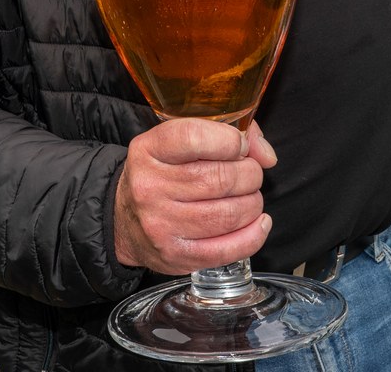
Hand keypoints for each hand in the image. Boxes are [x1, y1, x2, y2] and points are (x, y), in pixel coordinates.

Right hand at [113, 118, 276, 274]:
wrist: (124, 222)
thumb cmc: (161, 175)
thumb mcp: (177, 143)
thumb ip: (225, 133)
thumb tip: (266, 154)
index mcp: (148, 150)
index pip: (194, 137)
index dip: (229, 140)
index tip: (240, 145)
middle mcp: (150, 188)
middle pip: (220, 178)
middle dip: (250, 174)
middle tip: (249, 174)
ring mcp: (162, 225)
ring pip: (230, 213)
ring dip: (252, 203)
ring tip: (248, 197)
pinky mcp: (177, 256)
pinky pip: (229, 248)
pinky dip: (254, 234)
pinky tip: (258, 222)